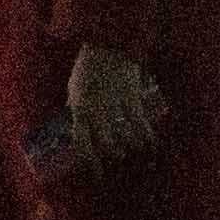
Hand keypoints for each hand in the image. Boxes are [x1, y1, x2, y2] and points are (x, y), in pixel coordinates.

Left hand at [59, 46, 165, 166]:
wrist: (109, 46)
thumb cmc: (88, 69)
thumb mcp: (74, 89)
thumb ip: (74, 109)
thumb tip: (71, 130)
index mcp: (78, 107)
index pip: (82, 142)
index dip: (90, 162)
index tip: (97, 174)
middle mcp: (95, 108)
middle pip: (105, 144)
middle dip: (111, 155)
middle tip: (116, 158)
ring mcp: (114, 104)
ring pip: (124, 137)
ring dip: (129, 147)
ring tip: (131, 149)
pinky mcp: (132, 97)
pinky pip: (140, 124)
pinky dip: (146, 137)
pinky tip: (149, 145)